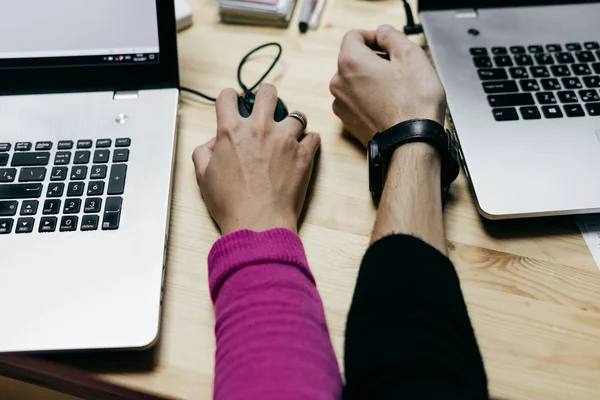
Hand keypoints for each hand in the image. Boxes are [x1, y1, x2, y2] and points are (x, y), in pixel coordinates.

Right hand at [193, 84, 320, 235]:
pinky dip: (309, 142)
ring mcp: (285, 140)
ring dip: (291, 123)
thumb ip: (203, 153)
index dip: (229, 98)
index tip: (234, 103)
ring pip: (296, 114)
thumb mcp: (204, 177)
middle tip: (266, 107)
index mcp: (231, 131)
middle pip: (268, 92)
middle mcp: (260, 128)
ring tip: (287, 135)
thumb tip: (212, 144)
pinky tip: (302, 150)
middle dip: (265, 96)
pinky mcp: (304, 154)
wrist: (258, 222)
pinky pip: (313, 137)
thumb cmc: (230, 203)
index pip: (228, 97)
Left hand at [330, 25, 446, 146]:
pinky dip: (369, 99)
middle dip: (374, 59)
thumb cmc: (413, 105)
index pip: (354, 36)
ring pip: (355, 82)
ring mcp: (342, 105)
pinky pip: (357, 102)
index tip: (388, 44)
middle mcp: (339, 83)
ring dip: (372, 80)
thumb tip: (382, 33)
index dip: (373, 36)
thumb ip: (392, 37)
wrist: (411, 144)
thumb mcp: (411, 56)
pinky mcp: (348, 123)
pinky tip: (389, 106)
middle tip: (399, 68)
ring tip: (396, 90)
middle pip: (353, 60)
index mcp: (350, 62)